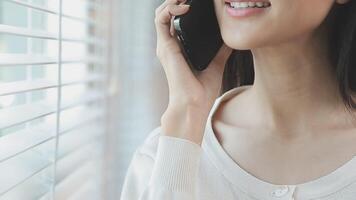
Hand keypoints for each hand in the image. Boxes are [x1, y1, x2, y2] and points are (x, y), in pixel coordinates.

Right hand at [155, 0, 232, 145]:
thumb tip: (233, 38)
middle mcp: (170, 44)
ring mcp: (165, 45)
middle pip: (167, 13)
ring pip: (161, 13)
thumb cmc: (202, 90)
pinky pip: (161, 20)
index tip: (198, 2)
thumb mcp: (217, 63)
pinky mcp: (165, 46)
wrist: (194, 104)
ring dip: (172, 1)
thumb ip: (221, 50)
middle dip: (177, 0)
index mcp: (179, 47)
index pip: (177, 20)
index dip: (183, 6)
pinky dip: (170, 9)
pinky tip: (185, 6)